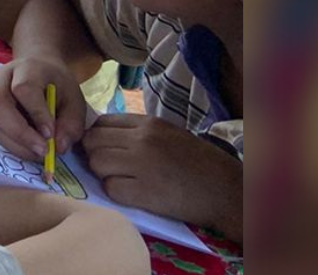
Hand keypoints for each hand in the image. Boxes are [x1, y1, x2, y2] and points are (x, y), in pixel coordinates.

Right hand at [0, 56, 88, 165]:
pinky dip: (12, 146)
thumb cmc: (57, 85)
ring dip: (16, 145)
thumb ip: (71, 123)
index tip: (50, 134)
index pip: (24, 89)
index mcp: (26, 68)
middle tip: (43, 151)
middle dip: (19, 133)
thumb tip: (58, 148)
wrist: (38, 71)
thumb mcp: (74, 99)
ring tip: (40, 154)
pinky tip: (30, 150)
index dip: (36, 113)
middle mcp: (0, 80)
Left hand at [81, 114, 243, 233]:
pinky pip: (110, 188)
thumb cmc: (198, 163)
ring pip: (96, 163)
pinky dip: (116, 193)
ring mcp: (141, 165)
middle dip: (94, 155)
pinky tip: (133, 194)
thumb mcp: (168, 134)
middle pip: (92, 141)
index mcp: (148, 123)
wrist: (225, 190)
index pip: (101, 122)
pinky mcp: (143, 192)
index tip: (102, 149)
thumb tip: (102, 135)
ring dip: (103, 174)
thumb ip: (137, 132)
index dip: (97, 137)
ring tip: (123, 180)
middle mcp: (141, 139)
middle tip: (110, 168)